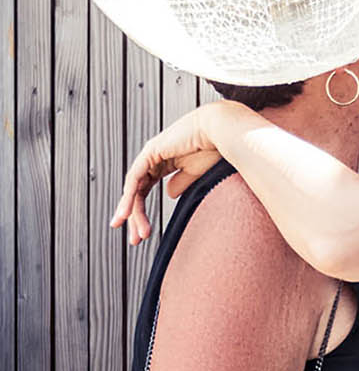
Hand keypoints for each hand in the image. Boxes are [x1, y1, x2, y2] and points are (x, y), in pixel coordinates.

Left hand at [110, 103, 230, 243]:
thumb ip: (181, 182)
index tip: (143, 232)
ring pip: (134, 188)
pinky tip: (126, 214)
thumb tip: (168, 194)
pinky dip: (129, 197)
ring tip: (132, 234)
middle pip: (138, 191)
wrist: (220, 131)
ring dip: (131, 212)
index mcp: (164, 160)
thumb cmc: (214, 148)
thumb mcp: (195, 172)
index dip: (141, 210)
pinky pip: (135, 178)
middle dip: (136, 217)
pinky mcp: (150, 152)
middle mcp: (153, 157)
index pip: (145, 189)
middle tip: (136, 239)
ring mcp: (150, 154)